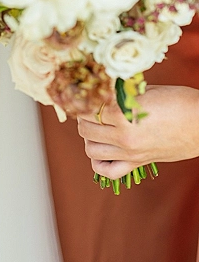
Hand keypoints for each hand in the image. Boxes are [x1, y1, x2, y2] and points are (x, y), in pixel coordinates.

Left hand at [77, 85, 198, 179]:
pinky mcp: (138, 163)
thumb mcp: (145, 91)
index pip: (87, 108)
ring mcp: (130, 153)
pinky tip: (101, 149)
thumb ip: (120, 94)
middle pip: (85, 129)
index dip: (84, 100)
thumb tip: (100, 91)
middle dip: (83, 117)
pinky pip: (107, 171)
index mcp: (123, 115)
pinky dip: (98, 162)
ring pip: (91, 150)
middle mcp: (123, 137)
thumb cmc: (178, 101)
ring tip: (95, 125)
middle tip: (89, 107)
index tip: (86, 94)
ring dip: (88, 136)